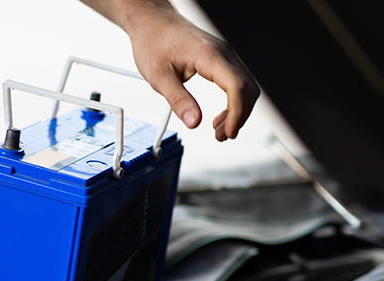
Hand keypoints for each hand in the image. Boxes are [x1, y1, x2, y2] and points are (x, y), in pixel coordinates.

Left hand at [126, 5, 258, 140]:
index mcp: (209, 56)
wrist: (152, 23)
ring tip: (219, 131)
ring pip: (245, 86)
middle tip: (221, 137)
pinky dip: (232, 102)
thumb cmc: (153, 43)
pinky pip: (236, 82)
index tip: (228, 132)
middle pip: (247, 88)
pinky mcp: (220, 59)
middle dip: (238, 116)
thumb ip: (178, 100)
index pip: (236, 86)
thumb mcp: (158, 77)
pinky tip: (219, 116)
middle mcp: (223, 53)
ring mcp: (224, 54)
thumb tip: (194, 122)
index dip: (236, 113)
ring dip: (237, 111)